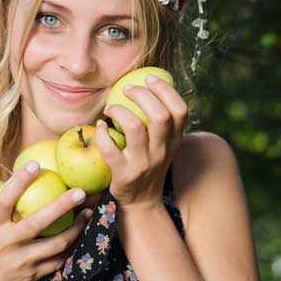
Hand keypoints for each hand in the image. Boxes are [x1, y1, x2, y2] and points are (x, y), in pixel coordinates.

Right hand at [0, 165, 91, 280]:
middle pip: (39, 222)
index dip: (19, 181)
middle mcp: (6, 244)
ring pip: (57, 244)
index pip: (4, 200)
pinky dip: (71, 248)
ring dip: (77, 228)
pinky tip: (81, 235)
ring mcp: (22, 262)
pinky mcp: (33, 276)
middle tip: (81, 191)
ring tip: (89, 212)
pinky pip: (58, 260)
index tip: (35, 164)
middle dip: (62, 205)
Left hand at [94, 74, 187, 211]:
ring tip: (110, 108)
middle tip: (127, 89)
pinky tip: (100, 127)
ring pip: (134, 128)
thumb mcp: (163, 146)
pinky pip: (110, 148)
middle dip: (142, 95)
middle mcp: (162, 151)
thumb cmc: (149, 165)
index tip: (150, 78)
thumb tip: (148, 86)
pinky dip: (101, 133)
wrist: (141, 202)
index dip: (166, 90)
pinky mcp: (124, 174)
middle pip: (159, 116)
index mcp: (175, 141)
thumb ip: (161, 123)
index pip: (180, 110)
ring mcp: (144, 164)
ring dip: (118, 111)